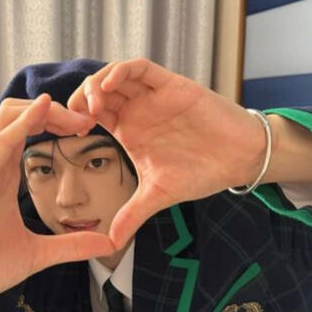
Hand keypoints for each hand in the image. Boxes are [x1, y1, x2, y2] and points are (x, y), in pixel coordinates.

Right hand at [0, 94, 113, 311]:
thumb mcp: (38, 254)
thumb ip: (71, 247)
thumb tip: (107, 244)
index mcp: (4, 176)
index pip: (29, 130)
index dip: (57, 122)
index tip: (87, 131)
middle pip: (20, 113)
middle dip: (55, 110)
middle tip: (87, 121)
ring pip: (8, 117)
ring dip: (44, 110)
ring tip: (74, 118)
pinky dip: (22, 124)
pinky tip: (43, 111)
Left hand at [68, 58, 265, 246]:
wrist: (239, 159)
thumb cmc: (201, 172)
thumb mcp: (158, 195)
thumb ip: (133, 214)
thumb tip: (112, 243)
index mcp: (128, 129)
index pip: (92, 113)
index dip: (76, 118)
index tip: (72, 134)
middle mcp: (137, 109)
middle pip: (97, 90)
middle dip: (81, 98)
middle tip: (76, 117)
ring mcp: (152, 95)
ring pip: (115, 76)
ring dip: (97, 84)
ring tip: (93, 105)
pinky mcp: (171, 85)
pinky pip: (140, 68)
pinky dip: (122, 71)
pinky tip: (111, 86)